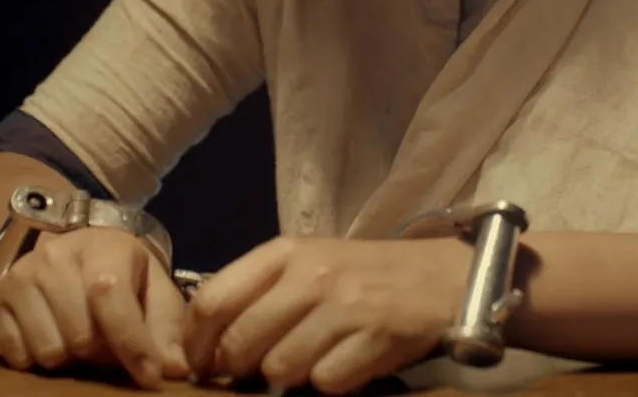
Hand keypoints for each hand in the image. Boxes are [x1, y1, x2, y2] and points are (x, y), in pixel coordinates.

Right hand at [0, 227, 187, 389]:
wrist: (75, 252)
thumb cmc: (124, 275)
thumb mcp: (154, 290)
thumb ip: (166, 329)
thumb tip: (174, 369)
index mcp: (105, 246)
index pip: (111, 297)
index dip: (133, 344)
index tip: (150, 377)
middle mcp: (57, 255)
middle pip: (82, 335)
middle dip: (102, 353)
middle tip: (108, 342)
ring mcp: (22, 275)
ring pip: (50, 351)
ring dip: (71, 359)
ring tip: (80, 336)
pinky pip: (18, 356)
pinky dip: (38, 358)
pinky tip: (52, 334)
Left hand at [184, 236, 469, 393]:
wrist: (441, 278)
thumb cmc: (362, 275)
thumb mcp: (307, 264)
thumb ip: (257, 293)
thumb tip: (206, 343)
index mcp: (284, 253)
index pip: (212, 300)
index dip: (196, 342)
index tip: (200, 364)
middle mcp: (311, 275)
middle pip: (240, 343)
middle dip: (237, 369)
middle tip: (251, 372)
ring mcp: (344, 306)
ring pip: (279, 369)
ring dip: (288, 377)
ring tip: (308, 361)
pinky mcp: (375, 337)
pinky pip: (326, 383)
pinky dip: (331, 382)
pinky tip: (344, 364)